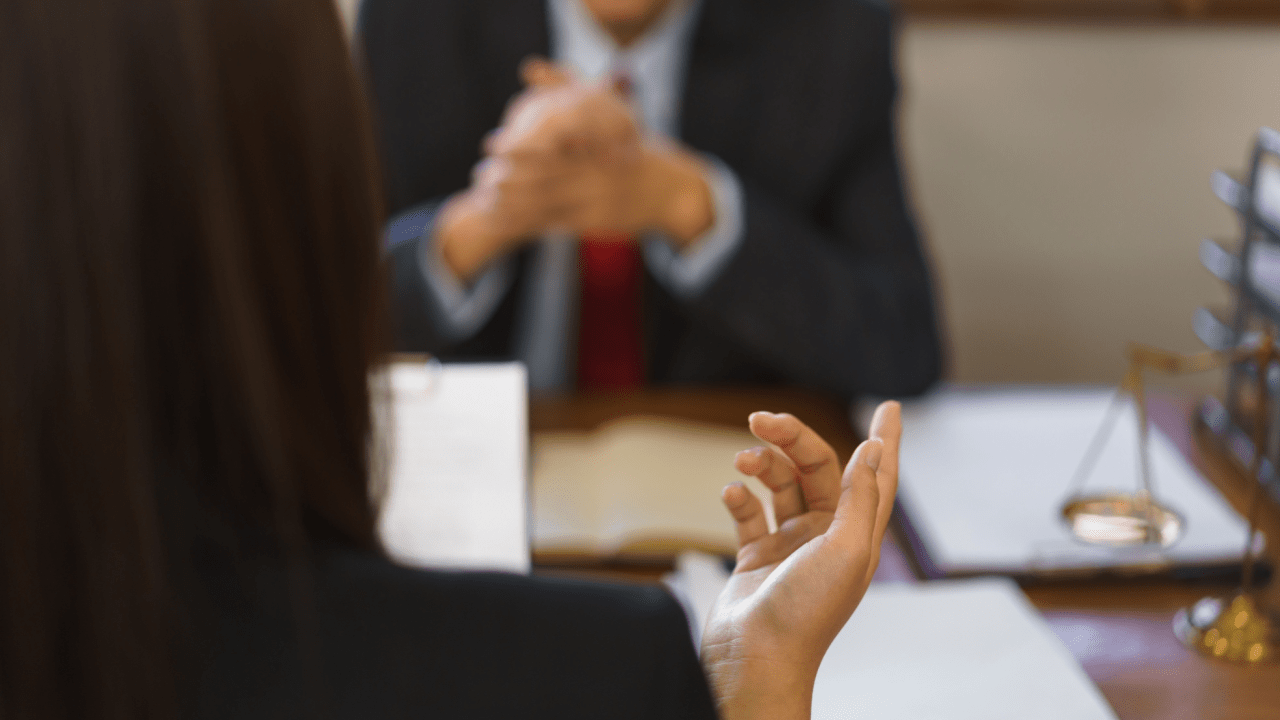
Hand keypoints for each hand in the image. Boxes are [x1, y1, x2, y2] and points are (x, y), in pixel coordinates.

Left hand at [436, 58, 715, 279]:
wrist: (671, 193)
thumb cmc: (637, 149)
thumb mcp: (613, 114)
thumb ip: (570, 88)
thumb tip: (527, 67)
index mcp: (598, 148)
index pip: (552, 149)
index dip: (518, 148)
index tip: (490, 144)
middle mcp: (596, 176)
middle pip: (544, 180)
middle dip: (508, 180)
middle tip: (479, 175)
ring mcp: (595, 202)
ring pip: (546, 205)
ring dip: (512, 205)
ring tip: (484, 200)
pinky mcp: (594, 224)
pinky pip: (555, 224)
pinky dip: (527, 222)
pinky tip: (504, 220)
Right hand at [701, 402, 901, 719]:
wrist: (755, 658)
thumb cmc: (805, 613)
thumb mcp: (845, 550)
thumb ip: (859, 497)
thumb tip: (872, 449)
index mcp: (857, 534)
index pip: (877, 476)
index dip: (885, 440)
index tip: (890, 406)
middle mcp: (827, 536)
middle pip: (817, 469)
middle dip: (791, 439)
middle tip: (761, 418)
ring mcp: (791, 545)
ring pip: (781, 485)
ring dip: (762, 465)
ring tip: (741, 461)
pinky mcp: (758, 557)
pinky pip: (750, 514)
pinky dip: (740, 497)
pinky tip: (731, 493)